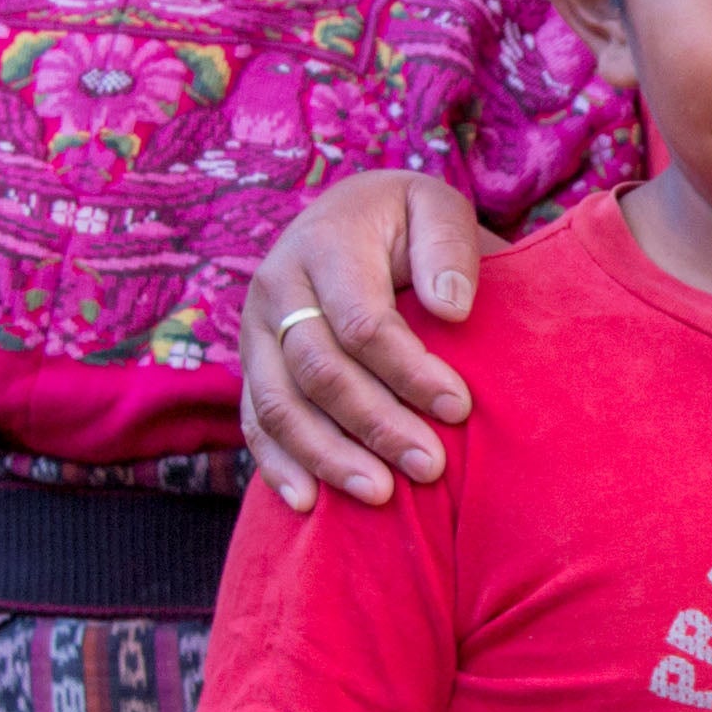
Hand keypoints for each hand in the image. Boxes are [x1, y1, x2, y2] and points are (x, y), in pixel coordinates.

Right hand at [239, 172, 491, 506]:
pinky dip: (277, 464)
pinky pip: (252, 421)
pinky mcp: (252, 365)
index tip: (459, 407)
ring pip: (279, 405)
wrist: (349, 218)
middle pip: (319, 371)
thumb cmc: (407, 222)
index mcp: (325, 244)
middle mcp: (277, 286)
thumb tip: (450, 309)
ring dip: (328, 456)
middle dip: (375, 424)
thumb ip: (448, 247)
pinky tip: (306, 502)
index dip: (409, 371)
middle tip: (429, 466)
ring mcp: (255, 330)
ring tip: (380, 495)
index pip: (362, 323)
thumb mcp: (436, 208)